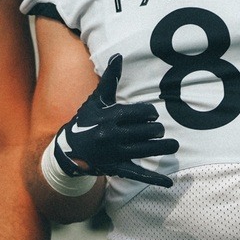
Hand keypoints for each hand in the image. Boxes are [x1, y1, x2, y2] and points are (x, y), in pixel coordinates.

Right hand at [52, 54, 178, 186]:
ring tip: (171, 145)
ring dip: (164, 146)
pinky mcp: (117, 169)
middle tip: (155, 131)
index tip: (150, 116)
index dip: (152, 114)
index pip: (145, 112)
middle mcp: (114, 135)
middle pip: (151, 130)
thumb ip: (110, 79)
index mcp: (111, 116)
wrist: (68, 150)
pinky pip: (139, 174)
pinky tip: (169, 183)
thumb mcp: (96, 100)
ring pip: (151, 149)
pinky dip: (155, 180)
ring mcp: (116, 153)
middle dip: (157, 129)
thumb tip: (118, 55)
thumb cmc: (86, 121)